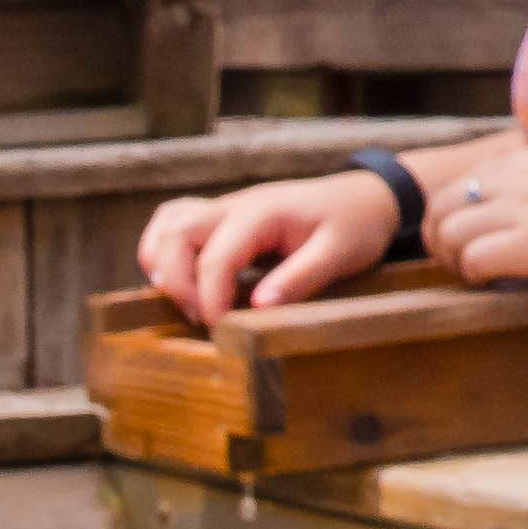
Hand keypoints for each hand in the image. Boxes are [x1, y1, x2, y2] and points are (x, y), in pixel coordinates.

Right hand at [139, 169, 416, 316]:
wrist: (365, 198)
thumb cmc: (354, 226)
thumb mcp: (339, 254)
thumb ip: (300, 278)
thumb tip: (258, 307)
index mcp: (262, 213)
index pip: (217, 255)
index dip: (209, 297)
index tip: (217, 330)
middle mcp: (235, 206)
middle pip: (176, 234)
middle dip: (176, 282)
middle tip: (201, 320)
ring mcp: (225, 209)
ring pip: (167, 225)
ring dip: (162, 264)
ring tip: (186, 302)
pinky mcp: (222, 219)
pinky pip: (175, 223)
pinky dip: (163, 249)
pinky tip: (180, 280)